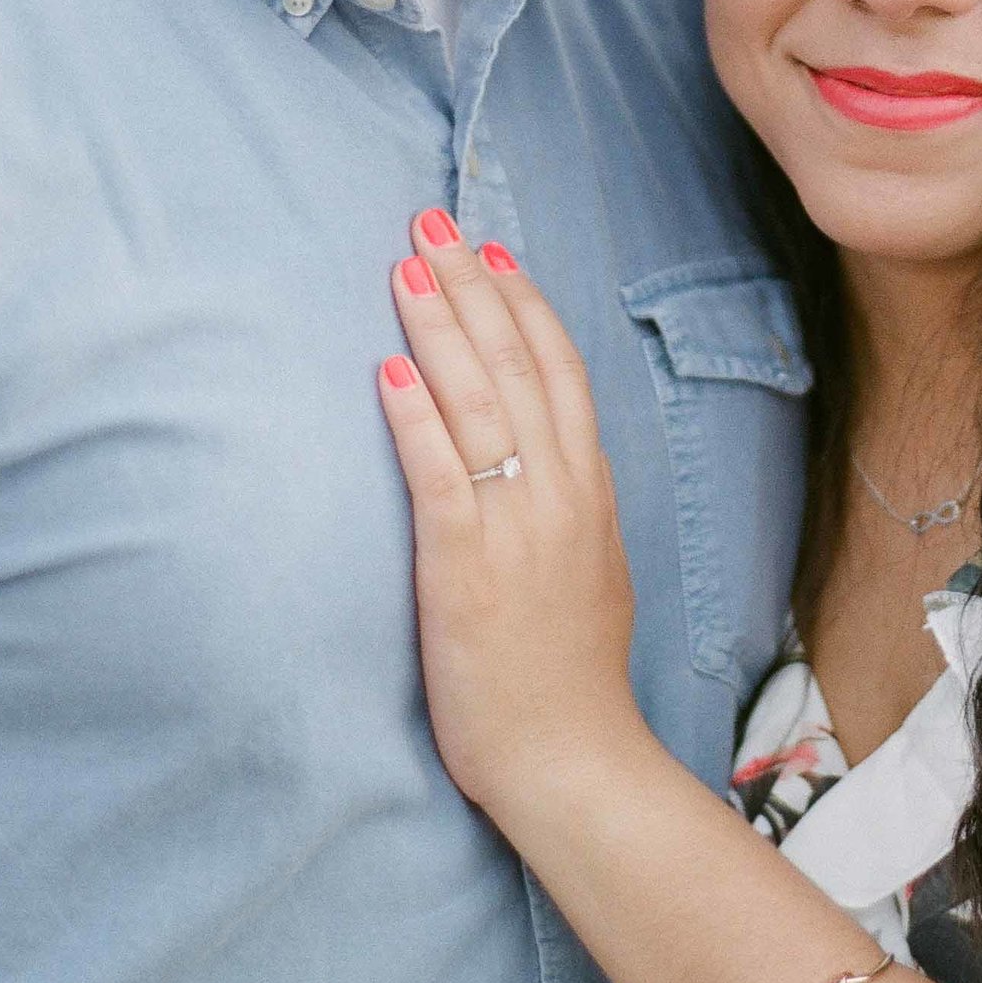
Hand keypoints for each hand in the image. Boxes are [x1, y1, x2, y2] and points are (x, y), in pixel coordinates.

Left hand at [376, 214, 644, 824]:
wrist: (571, 756)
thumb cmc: (569, 675)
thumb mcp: (591, 570)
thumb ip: (569, 507)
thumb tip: (547, 460)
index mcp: (589, 490)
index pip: (558, 370)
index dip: (521, 303)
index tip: (488, 252)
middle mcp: (559, 492)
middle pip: (516, 363)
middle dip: (470, 287)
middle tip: (431, 226)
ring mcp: (515, 526)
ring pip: (479, 400)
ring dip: (439, 325)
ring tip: (402, 267)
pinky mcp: (464, 566)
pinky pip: (439, 472)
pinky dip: (415, 414)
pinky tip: (390, 366)